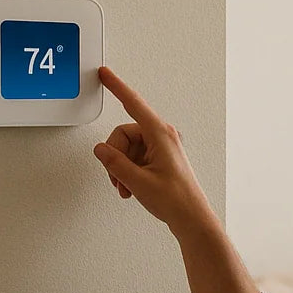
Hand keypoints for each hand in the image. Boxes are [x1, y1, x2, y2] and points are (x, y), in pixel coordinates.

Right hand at [92, 66, 216, 238]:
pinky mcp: (160, 158)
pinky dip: (127, 172)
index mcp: (161, 134)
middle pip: (123, 134)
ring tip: (126, 187)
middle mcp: (163, 137)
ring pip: (126, 148)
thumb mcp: (138, 181)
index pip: (134, 104)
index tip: (105, 74)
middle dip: (115, 157)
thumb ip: (115, 163)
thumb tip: (101, 150)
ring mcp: (162, 148)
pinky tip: (131, 187)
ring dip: (120, 168)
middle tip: (118, 178)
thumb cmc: (175, 200)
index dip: (117, 88)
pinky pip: (134, 157)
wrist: (192, 218)